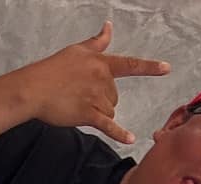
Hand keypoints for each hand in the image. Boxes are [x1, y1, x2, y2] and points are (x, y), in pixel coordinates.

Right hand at [13, 21, 169, 145]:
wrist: (33, 88)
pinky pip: (108, 125)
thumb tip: (108, 26)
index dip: (150, 67)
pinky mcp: (88, 114)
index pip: (130, 65)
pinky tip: (130, 139)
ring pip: (109, 111)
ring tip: (76, 105)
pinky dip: (119, 134)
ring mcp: (96, 97)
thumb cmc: (52, 70)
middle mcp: (102, 79)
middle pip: (114, 97)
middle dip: (101, 100)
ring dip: (97, 113)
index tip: (167, 68)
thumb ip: (98, 42)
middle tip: (78, 96)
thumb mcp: (77, 51)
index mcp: (101, 63)